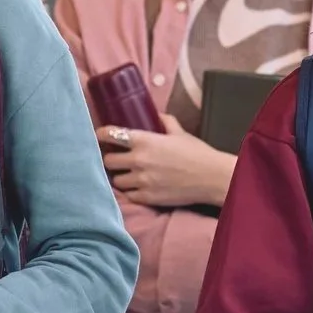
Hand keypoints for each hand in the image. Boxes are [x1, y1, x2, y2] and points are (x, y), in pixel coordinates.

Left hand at [100, 115, 236, 209]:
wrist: (212, 178)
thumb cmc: (198, 153)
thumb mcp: (180, 133)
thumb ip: (165, 122)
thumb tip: (156, 114)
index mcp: (144, 141)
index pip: (110, 135)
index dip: (101, 135)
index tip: (100, 136)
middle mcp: (138, 160)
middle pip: (108, 161)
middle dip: (111, 159)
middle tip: (117, 159)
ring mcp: (141, 181)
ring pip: (116, 180)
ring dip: (121, 177)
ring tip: (129, 175)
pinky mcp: (146, 198)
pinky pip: (128, 196)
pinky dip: (132, 191)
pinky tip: (139, 187)